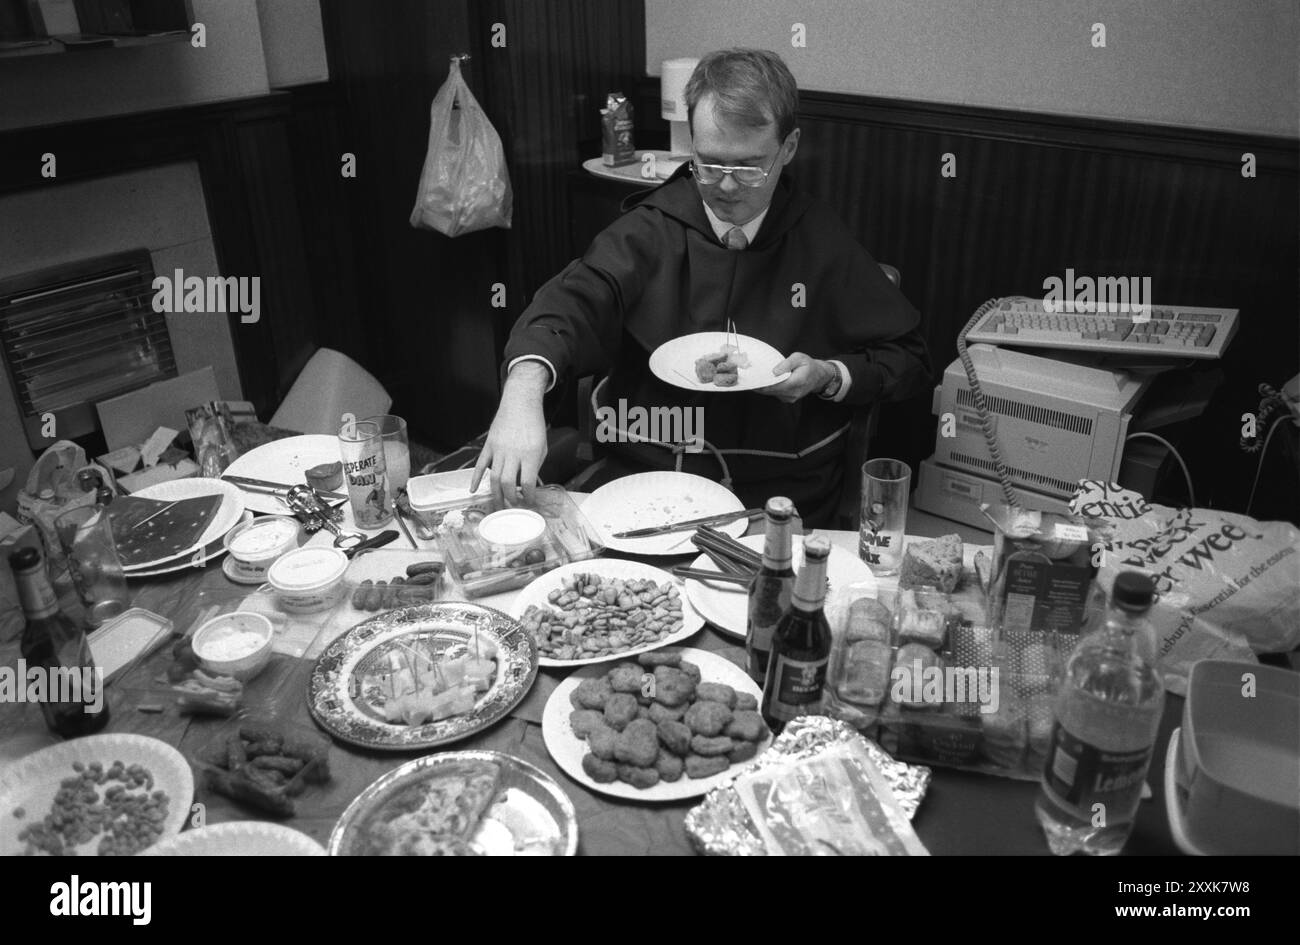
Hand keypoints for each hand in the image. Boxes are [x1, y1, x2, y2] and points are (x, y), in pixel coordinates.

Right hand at [471, 362, 549, 503]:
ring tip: (498, 505)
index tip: (529, 503)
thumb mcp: (542, 447)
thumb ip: (534, 466)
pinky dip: (476, 479)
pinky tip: (473, 490)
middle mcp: (513, 453)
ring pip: (494, 477)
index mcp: (530, 454)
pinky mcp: (489, 445)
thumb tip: (528, 485)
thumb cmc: (534, 425)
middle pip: (508, 483)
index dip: (528, 497)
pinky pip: (480, 465)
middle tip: (513, 507)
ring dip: (496, 494)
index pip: (527, 483)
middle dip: (510, 499)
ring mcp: (498, 449)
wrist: (520, 403)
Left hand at [758, 353, 835, 403]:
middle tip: (748, 379)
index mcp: (796, 382)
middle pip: (771, 391)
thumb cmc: (808, 365)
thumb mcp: (799, 358)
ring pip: (772, 393)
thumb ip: (786, 364)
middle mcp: (793, 393)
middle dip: (760, 385)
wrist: (818, 376)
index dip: (762, 384)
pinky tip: (764, 382)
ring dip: (763, 387)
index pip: (775, 386)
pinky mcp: (788, 399)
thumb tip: (774, 372)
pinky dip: (769, 389)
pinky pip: (775, 394)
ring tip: (754, 379)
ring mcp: (790, 398)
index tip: (752, 380)